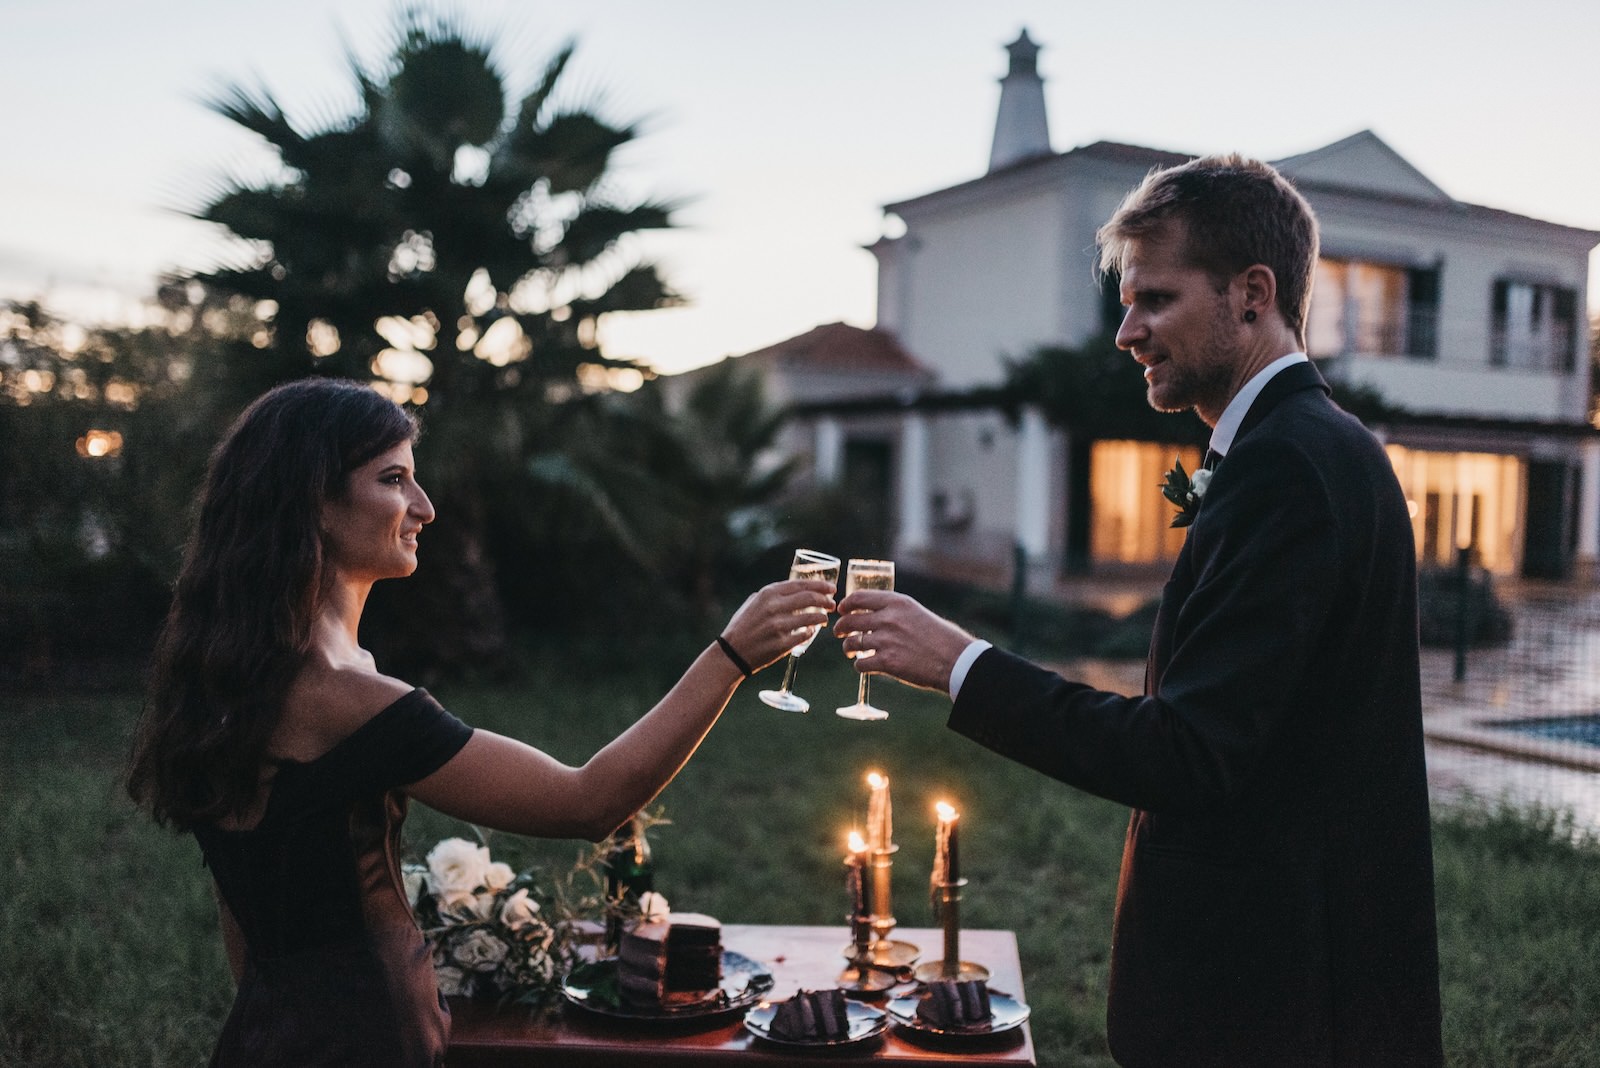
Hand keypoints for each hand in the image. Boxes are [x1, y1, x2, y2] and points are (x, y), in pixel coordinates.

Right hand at [721, 579, 836, 672]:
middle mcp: (774, 607)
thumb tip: (794, 590)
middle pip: (810, 598)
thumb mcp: (753, 603)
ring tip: (824, 618)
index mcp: (768, 594)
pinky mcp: (783, 644)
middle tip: (832, 604)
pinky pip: (806, 634)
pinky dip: (811, 632)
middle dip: (826, 600)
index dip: (820, 585)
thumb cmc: (743, 626)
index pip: (801, 584)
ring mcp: (779, 626)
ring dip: (822, 617)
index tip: (831, 588)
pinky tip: (811, 631)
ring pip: (812, 617)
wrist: (732, 653)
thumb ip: (772, 595)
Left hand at [833, 590, 975, 693]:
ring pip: (851, 643)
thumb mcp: (915, 612)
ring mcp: (886, 641)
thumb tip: (871, 614)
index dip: (846, 605)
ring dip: (848, 648)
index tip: (841, 610)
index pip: (859, 598)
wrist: (953, 659)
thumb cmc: (938, 636)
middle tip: (839, 633)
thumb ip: (893, 611)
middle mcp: (888, 619)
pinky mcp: (887, 662)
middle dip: (840, 628)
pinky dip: (860, 665)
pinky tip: (865, 664)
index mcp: (896, 603)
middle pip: (849, 621)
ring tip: (851, 651)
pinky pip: (860, 663)